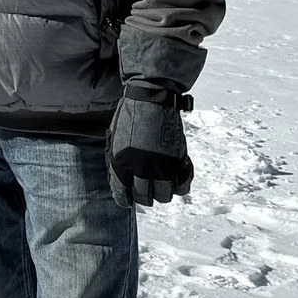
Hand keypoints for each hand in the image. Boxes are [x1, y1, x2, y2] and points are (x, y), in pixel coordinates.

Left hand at [107, 82, 191, 205]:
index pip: (122, 191)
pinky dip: (179, 186)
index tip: (126, 200)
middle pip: (144, 197)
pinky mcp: (179, 158)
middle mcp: (142, 166)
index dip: (123, 198)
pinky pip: (182, 184)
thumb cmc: (130, 114)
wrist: (151, 96)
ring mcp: (162, 163)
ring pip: (164, 195)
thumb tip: (122, 181)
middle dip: (143, 197)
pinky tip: (173, 180)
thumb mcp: (115, 138)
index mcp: (122, 160)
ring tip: (159, 187)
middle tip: (144, 193)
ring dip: (161, 194)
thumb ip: (117, 160)